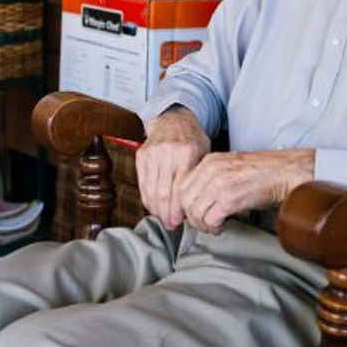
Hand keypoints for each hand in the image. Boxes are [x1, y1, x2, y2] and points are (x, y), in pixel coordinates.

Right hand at [136, 106, 210, 229]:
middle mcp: (168, 153)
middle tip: (170, 225)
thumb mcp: (204, 154)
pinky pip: (142, 182)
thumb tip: (194, 206)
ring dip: (155, 208)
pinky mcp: (142, 156)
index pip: (180, 188)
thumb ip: (198, 177)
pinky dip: (146, 197)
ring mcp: (152, 154)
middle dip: (166, 212)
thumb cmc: (192, 140)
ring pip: (151, 189)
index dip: (178, 208)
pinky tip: (153, 206)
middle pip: (163, 192)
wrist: (173, 120)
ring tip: (161, 218)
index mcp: (187, 153)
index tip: (178, 222)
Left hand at [178, 149, 314, 234]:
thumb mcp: (229, 168)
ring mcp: (220, 184)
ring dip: (203, 225)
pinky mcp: (230, 198)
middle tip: (205, 224)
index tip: (195, 213)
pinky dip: (214, 227)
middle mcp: (211, 171)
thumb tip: (196, 201)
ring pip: (195, 212)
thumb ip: (210, 179)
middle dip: (193, 217)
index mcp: (209, 162)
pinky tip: (222, 226)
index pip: (182, 186)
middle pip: (185, 200)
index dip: (186, 204)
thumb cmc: (261, 174)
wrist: (283, 173)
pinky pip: (210, 219)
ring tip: (214, 226)